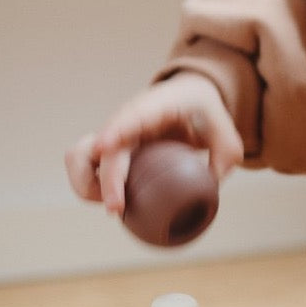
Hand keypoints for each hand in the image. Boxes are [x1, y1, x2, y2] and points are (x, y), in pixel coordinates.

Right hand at [65, 73, 243, 215]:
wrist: (189, 97)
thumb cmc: (206, 114)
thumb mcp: (227, 135)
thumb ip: (224, 161)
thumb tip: (209, 191)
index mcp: (158, 106)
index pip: (132, 114)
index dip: (116, 130)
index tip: (104, 146)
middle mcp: (128, 119)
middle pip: (101, 146)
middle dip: (104, 179)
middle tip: (116, 209)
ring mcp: (114, 134)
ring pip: (78, 155)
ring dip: (86, 183)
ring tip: (113, 205)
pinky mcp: (109, 150)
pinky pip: (84, 168)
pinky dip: (89, 187)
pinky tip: (112, 201)